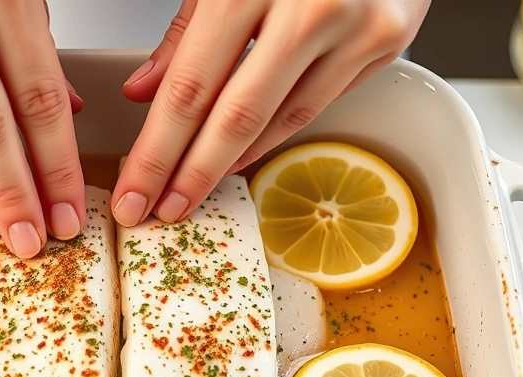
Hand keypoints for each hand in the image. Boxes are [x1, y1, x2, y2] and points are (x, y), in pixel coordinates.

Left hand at [113, 0, 429, 226]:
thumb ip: (184, 31)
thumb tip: (145, 93)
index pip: (190, 89)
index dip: (157, 151)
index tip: (135, 191)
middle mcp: (309, 8)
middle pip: (235, 118)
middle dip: (190, 176)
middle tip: (160, 211)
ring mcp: (356, 28)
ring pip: (281, 119)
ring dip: (232, 163)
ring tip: (195, 189)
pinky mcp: (388, 41)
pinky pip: (319, 104)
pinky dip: (276, 134)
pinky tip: (244, 153)